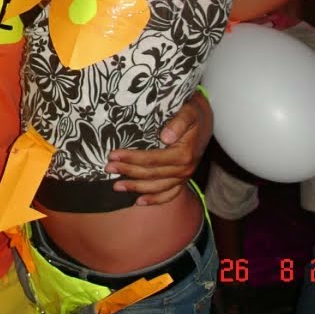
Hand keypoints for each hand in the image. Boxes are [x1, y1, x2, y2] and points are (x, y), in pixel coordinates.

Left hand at [104, 89, 213, 205]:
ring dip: (135, 188)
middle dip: (127, 171)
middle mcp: (185, 169)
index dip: (131, 158)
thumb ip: (178, 123)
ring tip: (116, 186)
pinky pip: (169, 194)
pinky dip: (155, 200)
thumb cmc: (193, 113)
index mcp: (183, 154)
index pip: (152, 159)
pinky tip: (139, 202)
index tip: (113, 155)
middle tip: (108, 168)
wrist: (206, 120)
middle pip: (151, 174)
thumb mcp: (188, 112)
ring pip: (157, 187)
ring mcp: (184, 177)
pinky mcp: (183, 180)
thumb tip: (166, 137)